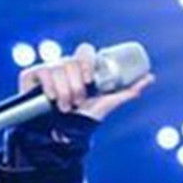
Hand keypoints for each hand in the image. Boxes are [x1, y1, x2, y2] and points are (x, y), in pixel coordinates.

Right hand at [17, 42, 155, 122]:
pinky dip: (48, 86)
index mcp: (82, 66)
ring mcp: (48, 69)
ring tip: (66, 106)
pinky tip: (51, 97)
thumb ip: (127, 91)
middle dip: (76, 84)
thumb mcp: (106, 103)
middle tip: (79, 100)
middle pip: (71, 61)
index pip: (85, 51)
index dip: (87, 61)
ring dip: (64, 91)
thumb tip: (150, 77)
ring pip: (56, 68)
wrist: (61, 132)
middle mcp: (65, 64)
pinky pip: (40, 72)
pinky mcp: (32, 76)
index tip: (90, 80)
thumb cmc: (85, 115)